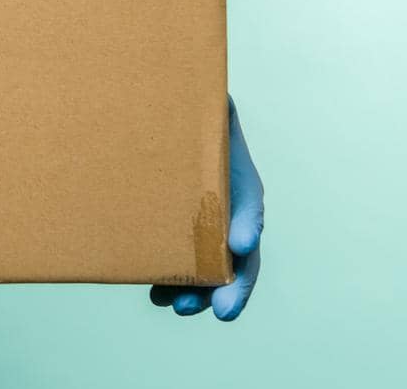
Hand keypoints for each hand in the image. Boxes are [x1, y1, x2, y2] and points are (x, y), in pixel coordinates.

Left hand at [150, 97, 263, 320]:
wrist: (159, 121)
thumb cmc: (186, 115)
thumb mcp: (203, 108)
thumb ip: (212, 109)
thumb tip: (218, 98)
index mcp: (235, 181)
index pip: (249, 207)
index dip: (247, 225)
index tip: (240, 244)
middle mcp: (226, 209)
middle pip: (237, 252)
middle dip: (231, 283)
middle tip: (220, 308)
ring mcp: (202, 226)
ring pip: (210, 267)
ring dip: (199, 291)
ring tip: (180, 307)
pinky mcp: (174, 235)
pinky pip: (180, 263)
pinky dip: (171, 282)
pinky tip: (157, 296)